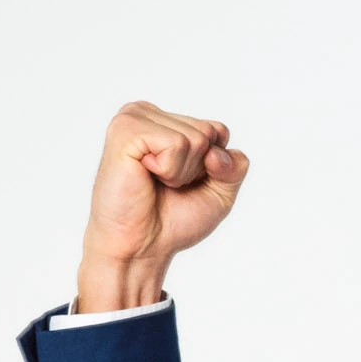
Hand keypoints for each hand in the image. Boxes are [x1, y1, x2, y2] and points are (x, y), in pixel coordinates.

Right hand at [75, 101, 248, 311]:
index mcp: (166, 122)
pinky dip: (169, 170)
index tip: (183, 184)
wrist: (142, 248)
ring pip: (195, 138)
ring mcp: (135, 117)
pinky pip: (175, 143)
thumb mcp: (220, 194)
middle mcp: (149, 113)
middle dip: (197, 170)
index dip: (213, 167)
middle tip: (166, 186)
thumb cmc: (172, 220)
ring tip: (155, 182)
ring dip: (181, 172)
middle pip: (209, 133)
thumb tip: (216, 151)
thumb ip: (235, 167)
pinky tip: (145, 176)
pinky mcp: (126, 129)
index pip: (218, 131)